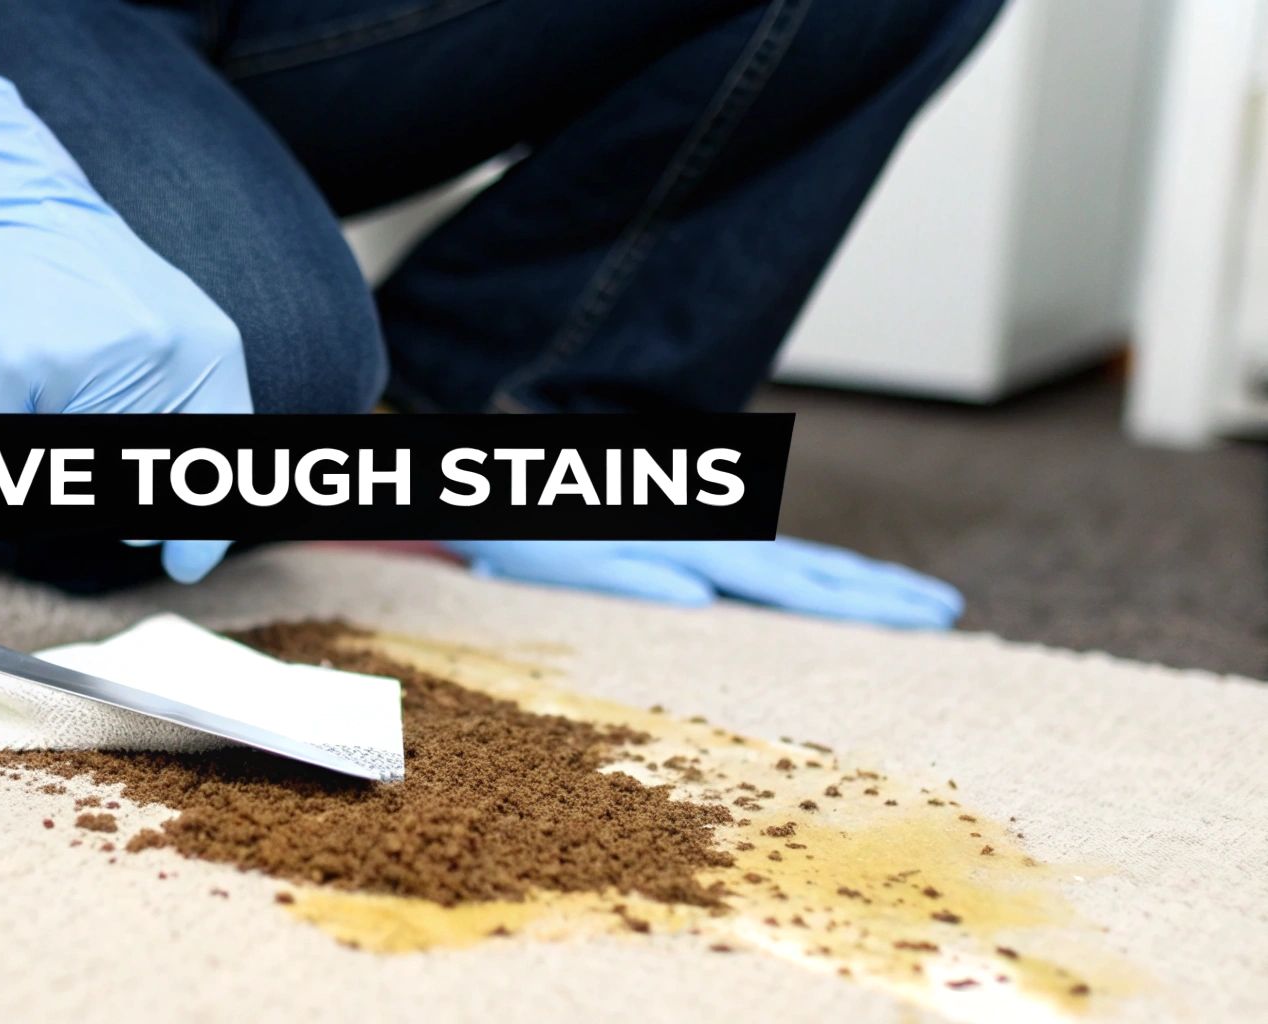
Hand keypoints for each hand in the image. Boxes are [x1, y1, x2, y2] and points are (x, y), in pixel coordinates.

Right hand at [0, 73, 245, 581]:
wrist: (11, 203)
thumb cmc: (92, 281)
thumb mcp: (172, 336)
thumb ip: (193, 423)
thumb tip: (193, 549)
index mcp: (207, 352)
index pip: (218, 466)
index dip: (202, 530)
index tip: (187, 562)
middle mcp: (156, 358)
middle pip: (139, 489)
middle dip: (120, 499)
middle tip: (89, 435)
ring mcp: (83, 366)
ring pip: (74, 472)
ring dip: (59, 448)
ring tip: (52, 388)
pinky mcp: (13, 372)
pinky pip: (13, 450)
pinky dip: (8, 428)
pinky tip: (13, 381)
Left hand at [442, 539, 962, 627]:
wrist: (504, 475)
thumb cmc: (529, 530)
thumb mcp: (565, 562)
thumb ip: (632, 575)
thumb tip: (703, 594)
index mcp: (689, 548)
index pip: (790, 583)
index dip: (859, 603)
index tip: (921, 615)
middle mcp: (709, 535)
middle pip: (813, 566)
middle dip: (882, 591)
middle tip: (948, 608)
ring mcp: (705, 529)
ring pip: (799, 557)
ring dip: (857, 579)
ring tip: (914, 598)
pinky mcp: (693, 530)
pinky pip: (770, 557)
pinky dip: (814, 571)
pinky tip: (830, 583)